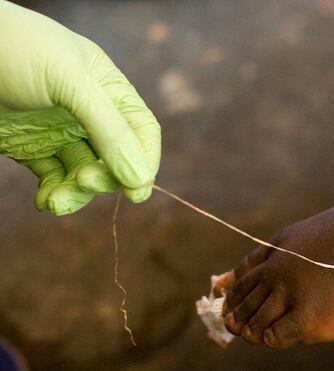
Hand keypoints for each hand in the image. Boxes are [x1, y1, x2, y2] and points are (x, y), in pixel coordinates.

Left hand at [0, 1, 160, 214]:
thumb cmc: (16, 48)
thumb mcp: (70, 82)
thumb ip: (109, 128)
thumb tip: (140, 178)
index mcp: (109, 89)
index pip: (141, 130)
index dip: (145, 160)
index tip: (137, 190)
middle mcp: (90, 113)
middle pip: (116, 157)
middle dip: (105, 176)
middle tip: (84, 181)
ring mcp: (62, 132)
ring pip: (85, 173)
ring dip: (77, 193)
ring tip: (56, 201)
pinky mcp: (34, 148)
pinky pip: (54, 178)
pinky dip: (54, 193)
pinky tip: (46, 201)